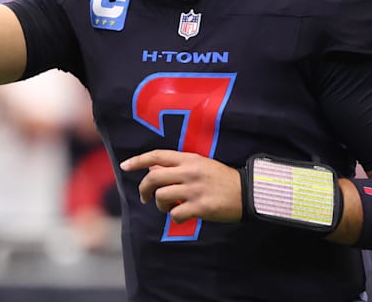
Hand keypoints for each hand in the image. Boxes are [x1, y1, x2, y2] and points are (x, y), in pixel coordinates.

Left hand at [120, 150, 242, 223]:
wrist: (247, 192)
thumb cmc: (222, 179)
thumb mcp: (201, 165)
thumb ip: (178, 165)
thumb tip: (153, 168)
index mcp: (190, 159)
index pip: (157, 155)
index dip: (138, 160)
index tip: (124, 166)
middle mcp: (190, 172)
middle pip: (153, 178)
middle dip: (144, 189)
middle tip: (144, 198)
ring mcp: (194, 189)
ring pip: (161, 197)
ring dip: (160, 205)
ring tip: (170, 207)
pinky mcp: (200, 207)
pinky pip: (175, 214)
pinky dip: (175, 217)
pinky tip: (183, 215)